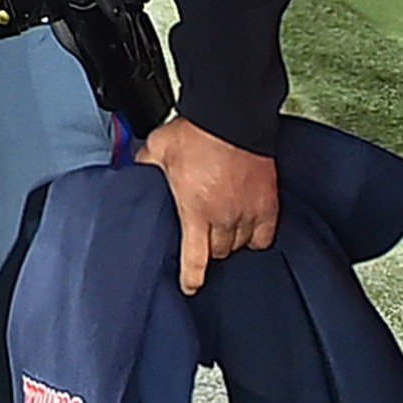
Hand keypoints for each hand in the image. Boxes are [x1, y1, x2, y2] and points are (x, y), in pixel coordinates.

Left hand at [138, 116, 278, 293]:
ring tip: (223, 228)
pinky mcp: (268, 203)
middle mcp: (223, 217)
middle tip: (203, 236)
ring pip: (241, 244)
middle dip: (210, 247)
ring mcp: (249, 212)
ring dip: (231, 240)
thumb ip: (146, 162)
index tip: (190, 287)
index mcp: (195, 210)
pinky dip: (257, 236)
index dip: (192, 278)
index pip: (195, 260)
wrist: (232, 115)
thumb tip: (134, 168)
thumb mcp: (159, 146)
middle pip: (219, 252)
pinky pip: (265, 236)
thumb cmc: (197, 131)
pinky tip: (249, 229)